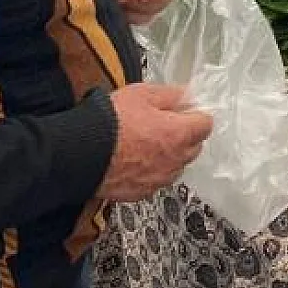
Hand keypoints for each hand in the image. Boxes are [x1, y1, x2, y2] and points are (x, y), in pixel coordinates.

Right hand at [97, 83, 213, 201]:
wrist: (81, 154)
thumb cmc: (111, 122)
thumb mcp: (142, 94)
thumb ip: (171, 94)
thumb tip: (187, 95)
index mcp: (180, 134)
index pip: (206, 124)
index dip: (195, 114)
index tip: (184, 110)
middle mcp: (175, 161)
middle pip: (194, 147)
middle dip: (186, 135)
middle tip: (164, 123)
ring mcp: (159, 180)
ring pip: (176, 166)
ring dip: (170, 155)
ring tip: (147, 142)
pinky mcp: (142, 193)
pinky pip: (157, 180)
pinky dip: (152, 170)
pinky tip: (136, 160)